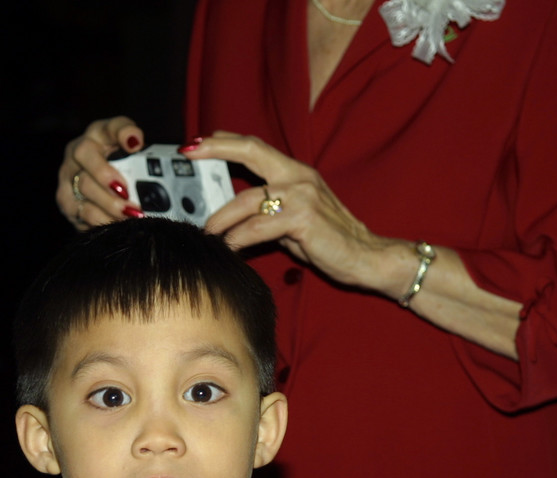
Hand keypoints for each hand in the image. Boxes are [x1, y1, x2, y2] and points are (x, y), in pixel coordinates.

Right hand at [56, 117, 146, 228]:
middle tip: (127, 192)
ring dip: (109, 203)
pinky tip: (118, 225)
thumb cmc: (126, 173)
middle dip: (106, 174)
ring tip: (131, 214)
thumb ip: (152, 155)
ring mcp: (69, 174)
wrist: (101, 193)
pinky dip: (102, 219)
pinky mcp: (66, 199)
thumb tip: (182, 155)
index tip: (136, 143)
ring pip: (84, 186)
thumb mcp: (139, 159)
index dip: (124, 132)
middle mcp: (80, 149)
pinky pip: (81, 211)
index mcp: (101, 133)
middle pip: (85, 153)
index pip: (113, 125)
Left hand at [184, 132, 408, 295]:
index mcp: (297, 173)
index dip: (226, 141)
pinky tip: (228, 247)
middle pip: (251, 152)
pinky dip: (238, 238)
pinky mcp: (303, 219)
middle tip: (188, 152)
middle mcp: (299, 177)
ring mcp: (302, 196)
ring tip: (206, 232)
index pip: (256, 148)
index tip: (198, 142)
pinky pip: (259, 227)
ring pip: (247, 200)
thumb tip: (234, 217)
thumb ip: (268, 212)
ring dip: (221, 218)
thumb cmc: (331, 242)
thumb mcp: (295, 220)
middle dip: (216, 148)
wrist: (368, 257)